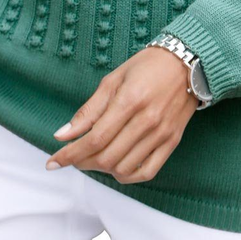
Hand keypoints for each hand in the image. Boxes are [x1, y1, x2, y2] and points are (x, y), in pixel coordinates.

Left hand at [45, 45, 197, 182]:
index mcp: (129, 100)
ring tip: (92, 158)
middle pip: (106, 156)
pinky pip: (146, 173)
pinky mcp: (171, 143)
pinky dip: (126, 176)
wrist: (187, 63)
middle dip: (82, 162)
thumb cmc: (147, 66)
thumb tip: (63, 134)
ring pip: (123, 168)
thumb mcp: (113, 79)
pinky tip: (116, 167)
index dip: (70, 153)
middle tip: (71, 157)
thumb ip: (88, 110)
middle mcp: (146, 121)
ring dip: (102, 169)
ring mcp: (161, 134)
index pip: (94, 138)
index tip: (53, 161)